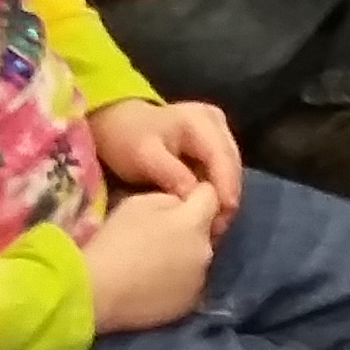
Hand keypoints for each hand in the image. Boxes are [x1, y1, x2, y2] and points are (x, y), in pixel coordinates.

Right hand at [80, 181, 222, 331]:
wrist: (97, 292)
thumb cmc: (115, 242)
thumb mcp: (138, 203)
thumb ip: (169, 199)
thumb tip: (181, 205)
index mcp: (195, 221)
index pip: (210, 196)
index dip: (195, 194)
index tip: (179, 200)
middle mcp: (206, 251)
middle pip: (206, 230)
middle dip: (191, 228)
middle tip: (163, 234)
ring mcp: (199, 281)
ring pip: (199, 259)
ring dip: (186, 256)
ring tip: (157, 262)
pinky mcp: (188, 305)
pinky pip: (190, 284)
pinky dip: (178, 281)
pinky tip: (156, 284)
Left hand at [89, 94, 245, 211]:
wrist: (118, 124)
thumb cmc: (127, 139)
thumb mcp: (144, 156)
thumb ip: (172, 174)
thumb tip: (195, 198)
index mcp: (200, 120)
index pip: (222, 156)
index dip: (225, 186)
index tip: (223, 215)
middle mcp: (215, 121)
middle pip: (231, 163)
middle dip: (227, 195)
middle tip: (218, 228)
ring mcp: (216, 130)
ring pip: (230, 168)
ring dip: (224, 196)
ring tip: (214, 224)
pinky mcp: (213, 142)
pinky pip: (222, 169)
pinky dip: (217, 190)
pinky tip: (208, 210)